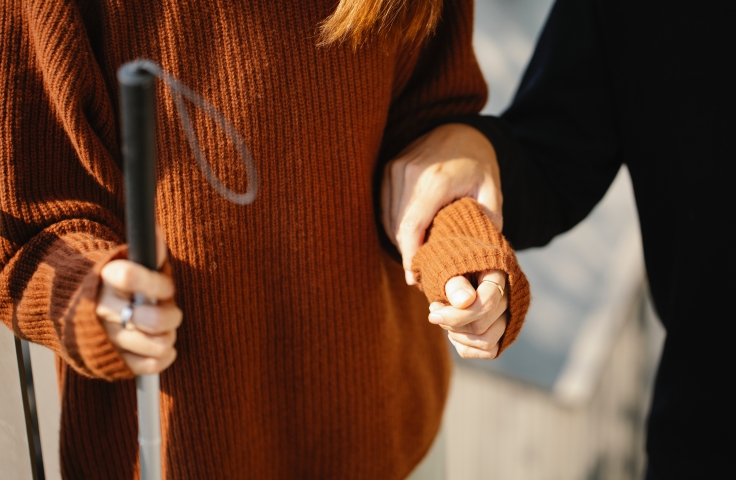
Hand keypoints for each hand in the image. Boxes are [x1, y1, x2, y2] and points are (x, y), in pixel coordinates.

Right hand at [95, 224, 181, 374]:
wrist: (84, 309)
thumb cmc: (121, 283)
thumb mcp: (132, 260)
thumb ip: (148, 250)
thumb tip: (156, 233)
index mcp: (106, 278)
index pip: (129, 276)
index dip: (156, 283)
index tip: (166, 287)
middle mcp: (103, 309)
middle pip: (151, 319)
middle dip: (171, 316)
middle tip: (171, 312)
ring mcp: (107, 337)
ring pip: (155, 343)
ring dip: (169, 337)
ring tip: (164, 330)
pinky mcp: (113, 361)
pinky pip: (148, 365)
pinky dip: (164, 357)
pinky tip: (163, 348)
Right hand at [381, 123, 501, 284]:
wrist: (460, 129)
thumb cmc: (478, 162)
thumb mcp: (492, 190)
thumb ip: (487, 219)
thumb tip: (478, 250)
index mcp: (435, 180)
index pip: (411, 227)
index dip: (409, 256)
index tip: (413, 278)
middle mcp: (408, 173)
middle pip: (397, 227)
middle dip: (406, 253)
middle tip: (420, 272)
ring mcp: (394, 169)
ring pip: (388, 219)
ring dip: (400, 240)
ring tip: (417, 256)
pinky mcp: (388, 169)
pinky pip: (385, 207)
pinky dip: (395, 225)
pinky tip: (410, 236)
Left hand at [428, 269, 507, 358]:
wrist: (454, 272)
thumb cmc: (451, 266)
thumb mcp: (448, 268)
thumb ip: (455, 283)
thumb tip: (465, 301)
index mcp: (499, 275)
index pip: (487, 303)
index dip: (457, 314)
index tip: (433, 314)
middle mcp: (509, 297)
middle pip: (482, 325)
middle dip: (452, 323)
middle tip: (435, 311)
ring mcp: (508, 317)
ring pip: (487, 342)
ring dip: (458, 336)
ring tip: (444, 321)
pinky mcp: (502, 333)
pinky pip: (489, 352)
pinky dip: (466, 347)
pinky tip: (453, 332)